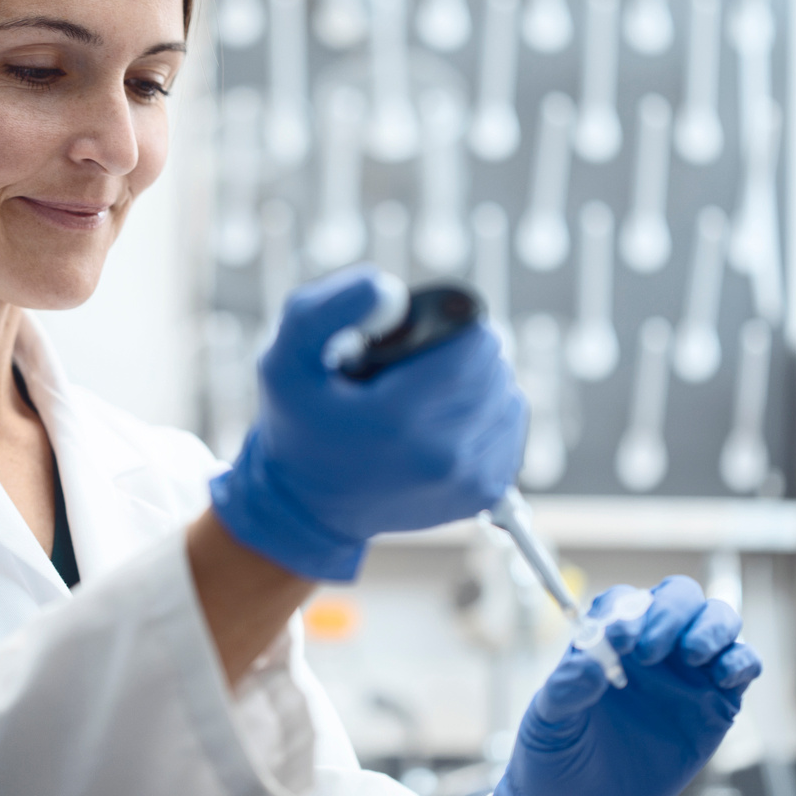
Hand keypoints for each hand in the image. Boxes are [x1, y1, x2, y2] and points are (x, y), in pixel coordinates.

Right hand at [209, 266, 526, 580]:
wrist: (309, 504)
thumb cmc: (299, 422)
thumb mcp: (285, 359)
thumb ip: (327, 310)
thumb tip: (391, 291)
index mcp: (398, 418)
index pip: (476, 344)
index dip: (450, 324)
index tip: (417, 335)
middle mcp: (442, 454)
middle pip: (494, 367)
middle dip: (461, 353)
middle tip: (415, 366)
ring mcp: (467, 479)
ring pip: (507, 394)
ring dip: (476, 383)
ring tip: (426, 393)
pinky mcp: (482, 493)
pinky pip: (509, 426)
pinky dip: (486, 413)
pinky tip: (444, 418)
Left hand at [494, 576, 762, 795]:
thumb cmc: (558, 753)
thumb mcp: (549, 721)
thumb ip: (566, 689)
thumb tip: (589, 664)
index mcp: (607, 641)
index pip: (624, 602)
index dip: (625, 611)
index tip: (617, 637)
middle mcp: (651, 648)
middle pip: (678, 597)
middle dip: (671, 611)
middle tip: (650, 650)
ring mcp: (687, 673)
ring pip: (717, 620)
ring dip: (712, 626)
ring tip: (692, 654)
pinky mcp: (716, 704)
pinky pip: (743, 665)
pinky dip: (742, 660)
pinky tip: (723, 676)